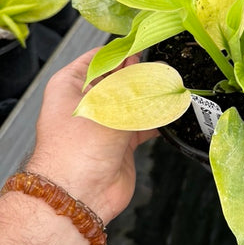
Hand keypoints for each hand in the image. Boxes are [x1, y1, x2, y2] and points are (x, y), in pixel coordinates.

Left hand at [26, 48, 157, 224]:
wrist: (78, 196)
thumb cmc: (77, 149)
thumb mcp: (107, 106)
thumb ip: (133, 86)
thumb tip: (155, 68)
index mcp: (70, 85)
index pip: (100, 58)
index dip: (123, 53)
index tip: (146, 48)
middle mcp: (86, 102)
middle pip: (120, 79)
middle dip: (142, 75)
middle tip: (164, 69)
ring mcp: (105, 123)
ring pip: (134, 101)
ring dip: (152, 97)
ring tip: (172, 88)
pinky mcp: (121, 142)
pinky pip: (144, 123)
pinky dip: (158, 118)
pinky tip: (172, 111)